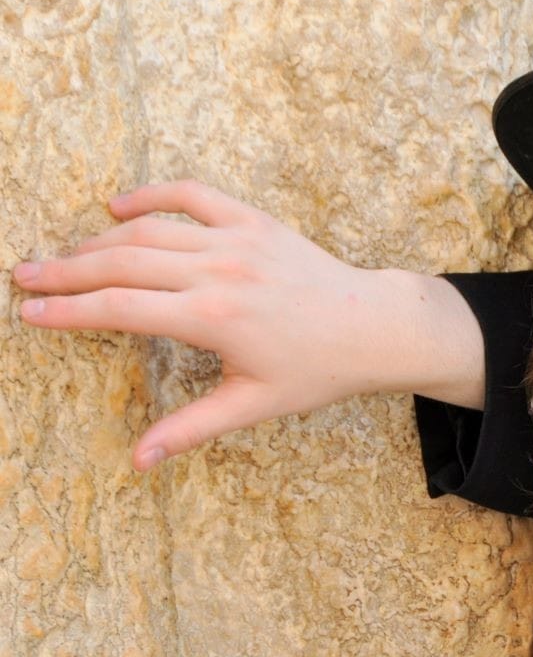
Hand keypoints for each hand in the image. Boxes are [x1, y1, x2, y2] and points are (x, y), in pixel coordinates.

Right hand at [12, 180, 483, 469]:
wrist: (372, 326)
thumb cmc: (318, 371)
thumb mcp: (254, 404)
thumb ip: (191, 428)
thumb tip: (139, 462)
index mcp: (212, 318)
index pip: (120, 310)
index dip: (69, 311)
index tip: (31, 312)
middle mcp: (218, 271)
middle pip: (121, 263)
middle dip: (67, 270)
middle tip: (25, 276)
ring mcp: (237, 239)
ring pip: (149, 230)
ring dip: (100, 240)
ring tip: (66, 256)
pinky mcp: (255, 221)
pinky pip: (193, 195)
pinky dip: (153, 194)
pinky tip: (120, 205)